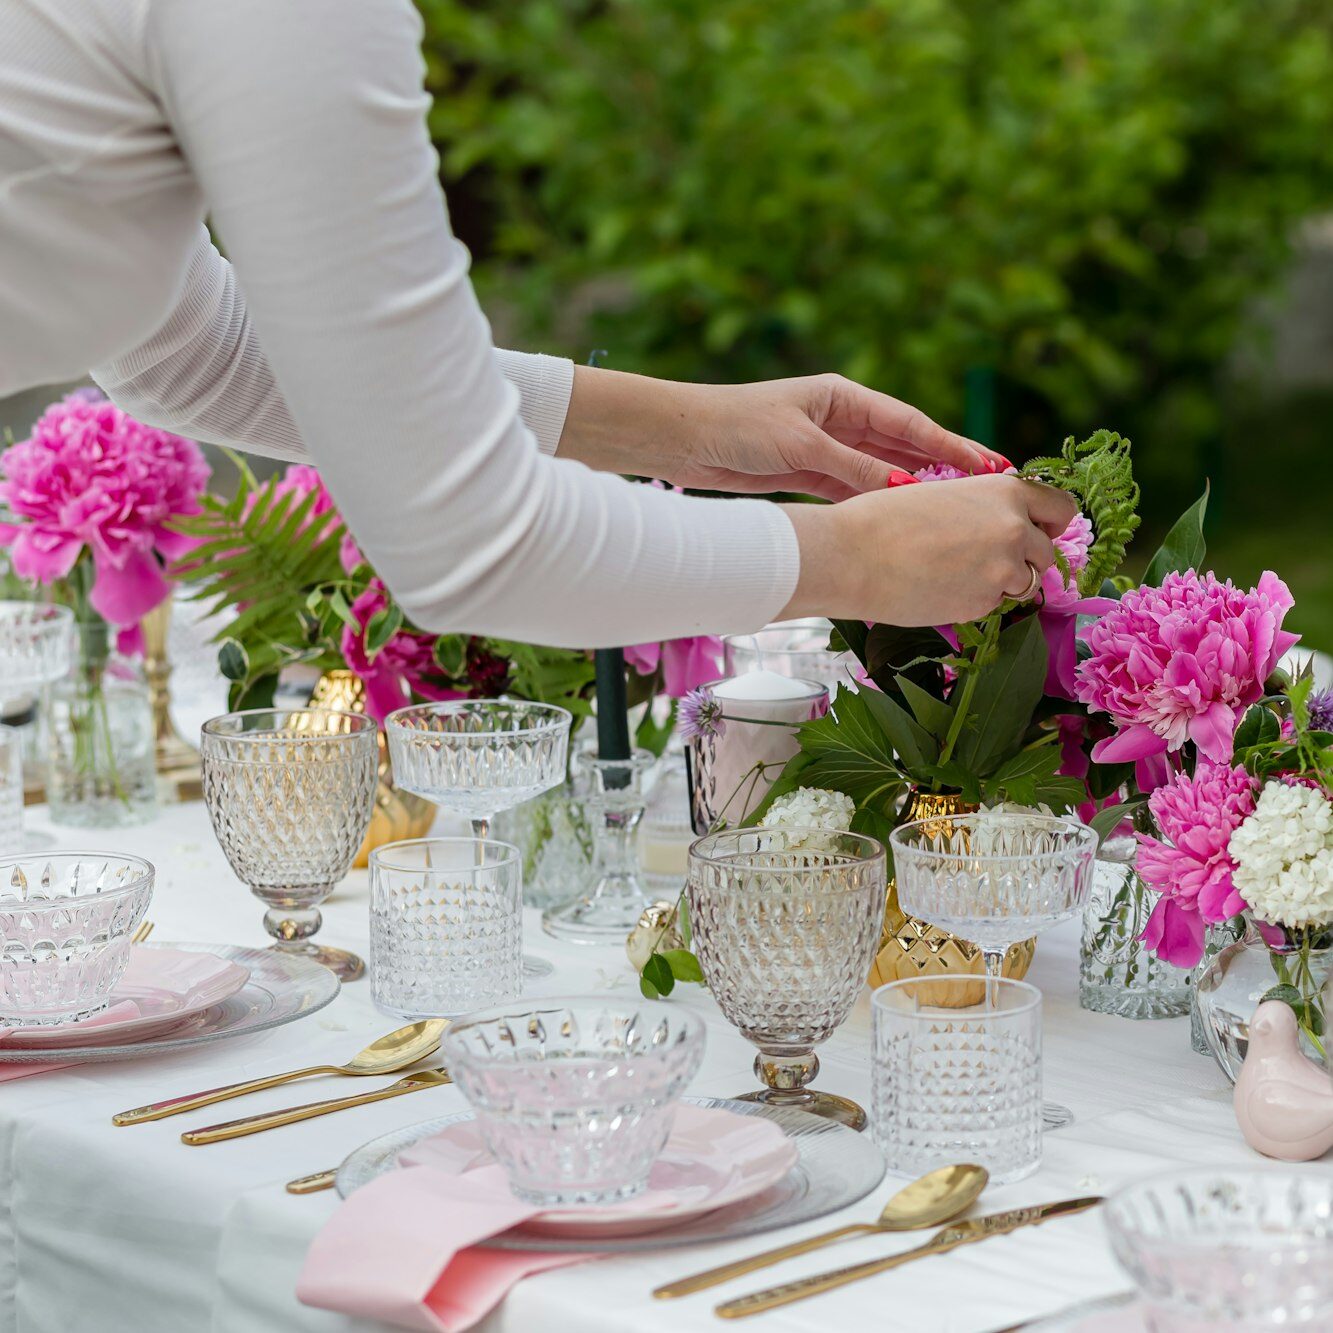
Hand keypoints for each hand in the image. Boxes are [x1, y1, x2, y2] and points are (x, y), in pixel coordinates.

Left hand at [560, 368, 1004, 497]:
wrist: (683, 438)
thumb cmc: (738, 426)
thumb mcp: (802, 446)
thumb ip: (853, 468)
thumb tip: (905, 488)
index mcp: (843, 398)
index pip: (910, 424)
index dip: (952, 447)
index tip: (991, 465)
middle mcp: (839, 419)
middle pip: (904, 446)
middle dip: (946, 467)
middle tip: (991, 487)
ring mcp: (824, 446)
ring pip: (882, 469)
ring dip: (916, 486)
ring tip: (957, 507)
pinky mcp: (806, 472)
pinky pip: (854, 488)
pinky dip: (878, 500)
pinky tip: (904, 515)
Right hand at [782, 475, 1078, 626]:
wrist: (852, 555)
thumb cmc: (884, 519)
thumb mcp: (944, 495)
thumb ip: (983, 509)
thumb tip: (1005, 527)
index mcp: (1005, 492)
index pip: (1061, 508)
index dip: (1051, 524)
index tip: (1040, 533)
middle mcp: (1014, 528)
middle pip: (1046, 553)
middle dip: (1023, 560)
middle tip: (984, 563)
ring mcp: (1003, 570)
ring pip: (1023, 584)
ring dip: (1000, 584)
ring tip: (955, 575)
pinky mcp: (983, 604)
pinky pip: (993, 605)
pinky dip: (975, 601)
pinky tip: (939, 588)